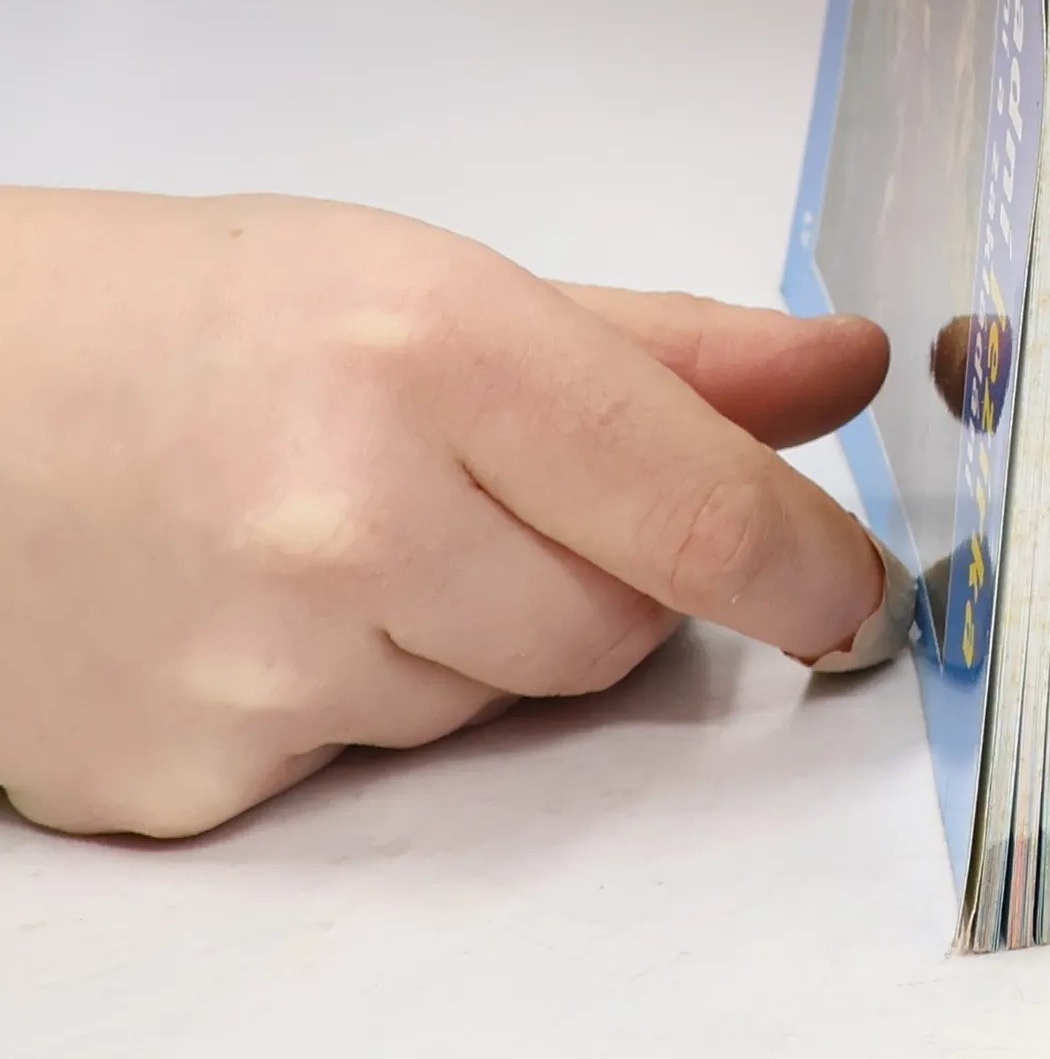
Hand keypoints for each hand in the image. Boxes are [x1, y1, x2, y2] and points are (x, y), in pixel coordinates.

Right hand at [0, 188, 890, 837]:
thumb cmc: (203, 311)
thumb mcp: (445, 280)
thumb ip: (673, 348)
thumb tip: (845, 370)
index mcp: (437, 352)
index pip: (703, 515)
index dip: (810, 567)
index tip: (849, 590)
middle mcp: (350, 517)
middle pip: (615, 631)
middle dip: (600, 572)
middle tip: (487, 486)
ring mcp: (261, 667)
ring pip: (500, 702)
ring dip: (473, 629)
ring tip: (346, 524)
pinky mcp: (190, 781)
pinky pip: (375, 767)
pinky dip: (359, 696)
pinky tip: (265, 603)